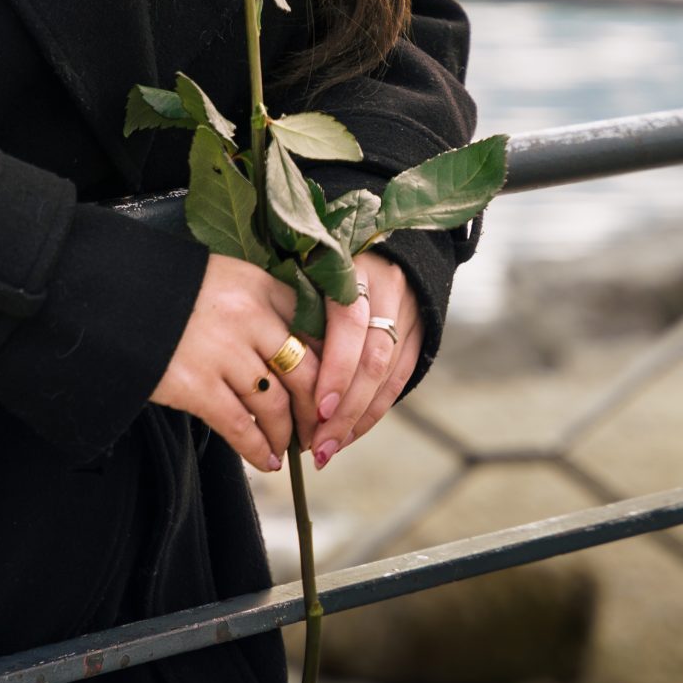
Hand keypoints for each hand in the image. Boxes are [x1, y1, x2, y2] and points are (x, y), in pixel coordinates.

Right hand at [149, 256, 321, 473]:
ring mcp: (222, 351)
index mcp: (258, 284)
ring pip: (275, 405)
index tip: (334, 391)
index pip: (316, 331)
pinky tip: (264, 460)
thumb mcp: (223, 279)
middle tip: (319, 431)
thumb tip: (299, 352)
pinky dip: (257, 450)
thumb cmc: (167, 289)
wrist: (108, 296)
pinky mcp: (195, 384)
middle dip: (317, 411)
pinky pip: (240, 426)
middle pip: (305, 373)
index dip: (332, 369)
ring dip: (286, 434)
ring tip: (287, 448)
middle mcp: (248, 316)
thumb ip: (260, 306)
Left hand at [308, 249, 422, 469]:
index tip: (317, 407)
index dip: (335, 368)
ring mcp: (407, 310)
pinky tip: (351, 433)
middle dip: (344, 408)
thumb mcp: (304, 264)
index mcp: (351, 266)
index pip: (347, 323)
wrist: (388, 235)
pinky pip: (399, 379)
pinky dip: (375, 410)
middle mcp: (385, 287)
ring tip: (329, 448)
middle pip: (370, 358)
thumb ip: (292, 301)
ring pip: (387, 374)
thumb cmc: (322, 254)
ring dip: (358, 418)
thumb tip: (263, 357)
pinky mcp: (419, 331)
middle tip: (318, 444)